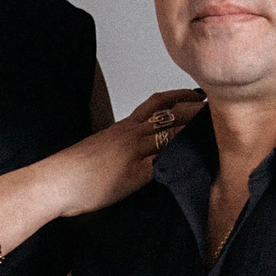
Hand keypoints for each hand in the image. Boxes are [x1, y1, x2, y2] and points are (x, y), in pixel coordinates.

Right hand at [50, 89, 204, 217]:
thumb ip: (119, 146)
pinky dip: (181, 160)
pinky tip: (198, 162)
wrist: (56, 180)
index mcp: (123, 127)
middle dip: (197, 110)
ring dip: (195, 131)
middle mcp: (131, 134)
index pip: (156, 103)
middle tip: (219, 107)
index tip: (198, 94)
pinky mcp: (133, 173)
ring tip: (219, 131)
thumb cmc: (74, 170)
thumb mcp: (101, 150)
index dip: (180, 96)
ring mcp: (133, 152)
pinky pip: (162, 163)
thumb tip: (131, 150)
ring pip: (171, 134)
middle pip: (170, 114)